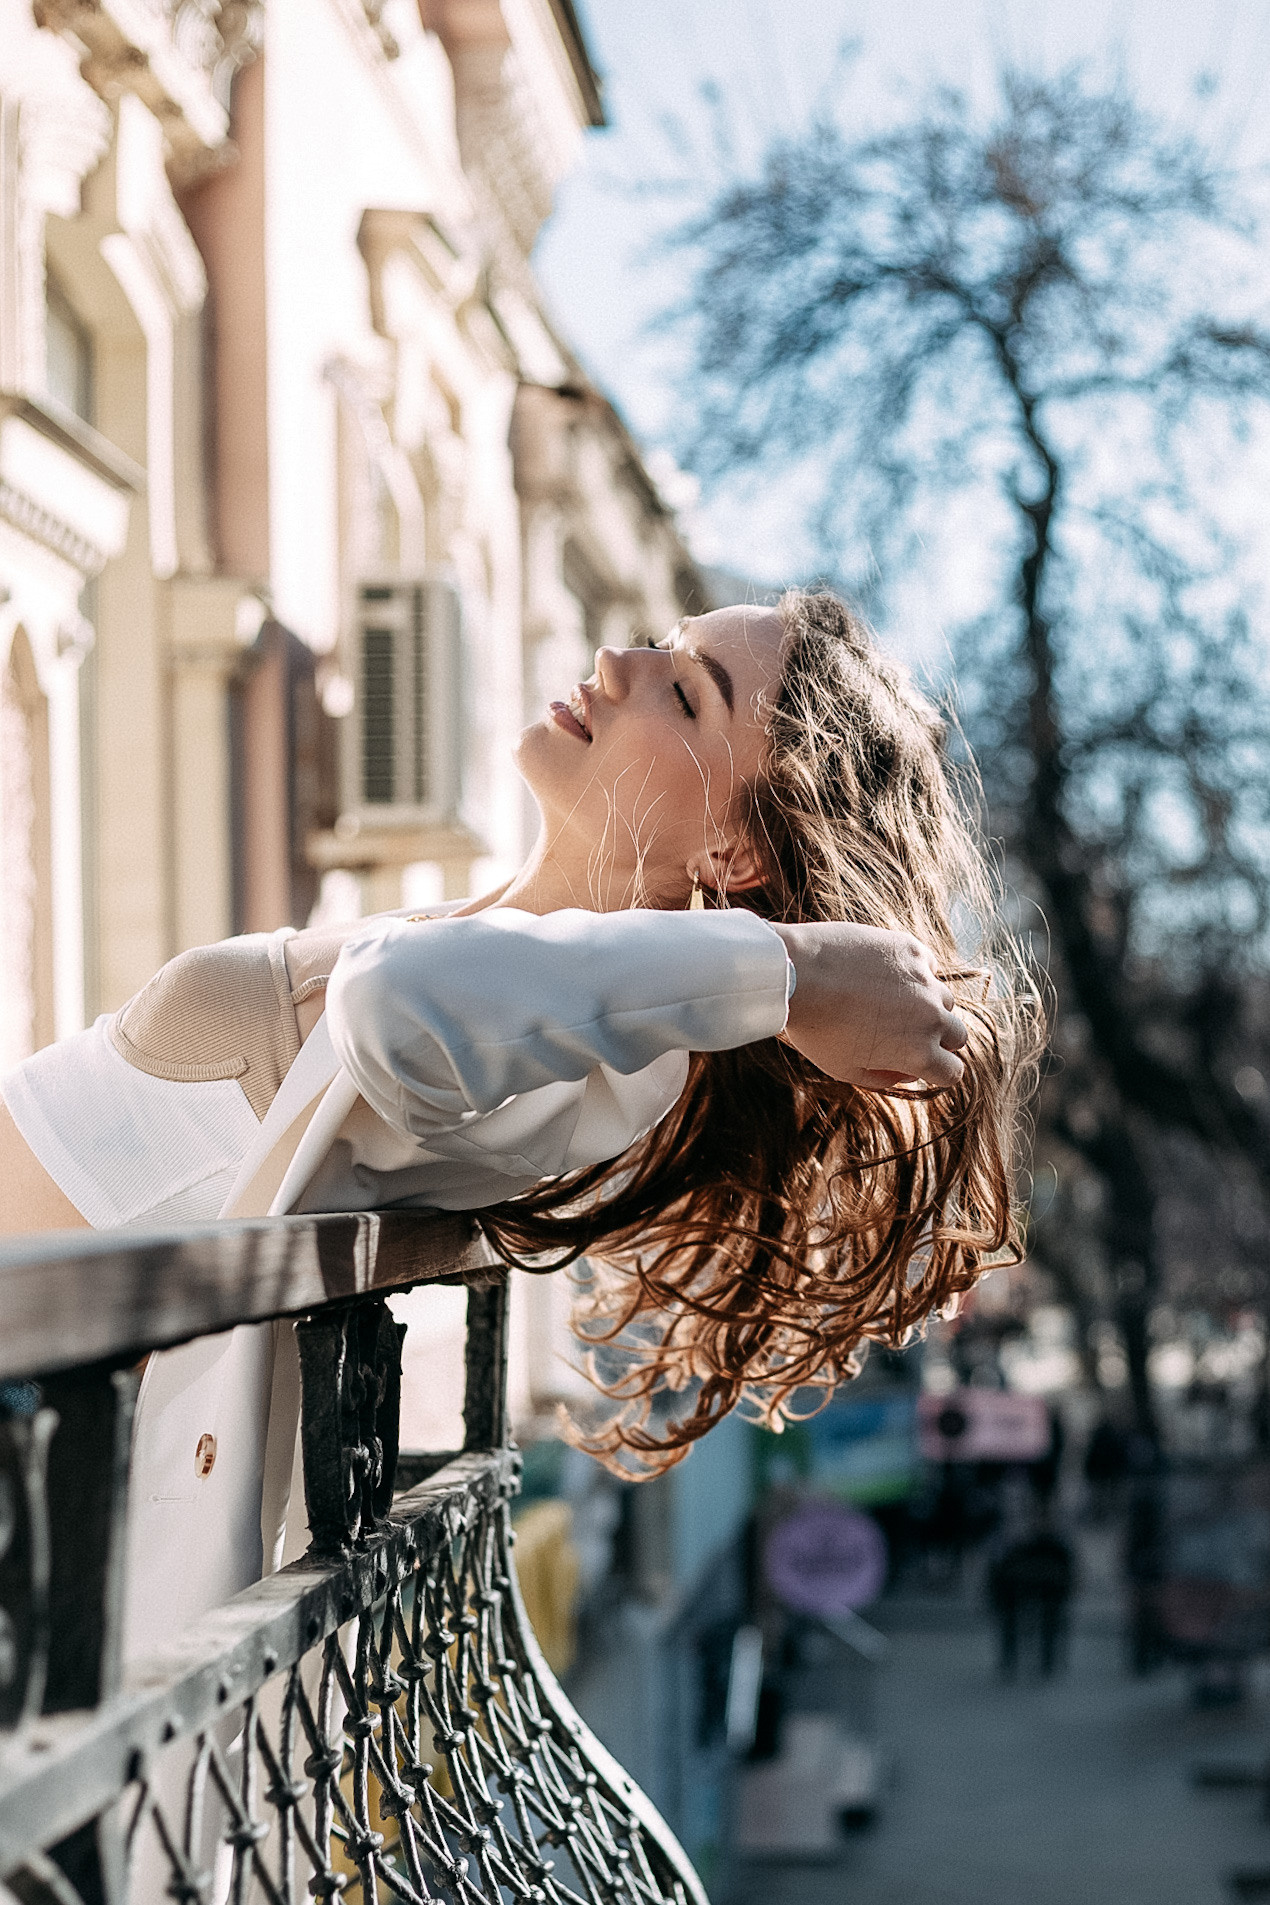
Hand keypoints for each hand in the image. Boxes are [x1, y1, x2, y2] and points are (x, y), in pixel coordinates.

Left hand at [772, 922, 967, 1088]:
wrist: (797, 973)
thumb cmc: (815, 1027)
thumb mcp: (843, 1069)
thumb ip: (881, 1079)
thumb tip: (906, 1075)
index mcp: (918, 1053)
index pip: (954, 1072)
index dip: (939, 1072)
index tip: (923, 1065)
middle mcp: (931, 1017)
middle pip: (958, 1035)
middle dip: (939, 1038)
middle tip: (908, 1033)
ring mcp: (924, 980)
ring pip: (944, 998)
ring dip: (927, 1003)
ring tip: (890, 1001)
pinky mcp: (912, 949)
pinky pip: (927, 965)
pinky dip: (913, 972)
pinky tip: (883, 973)